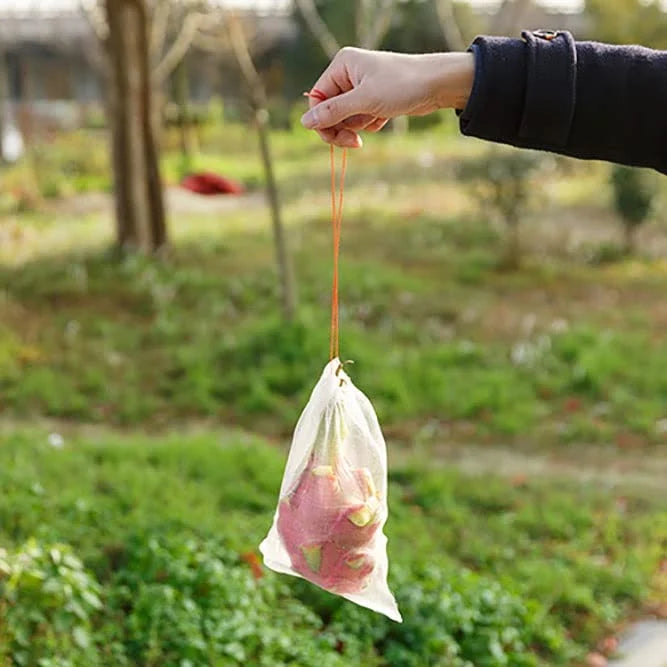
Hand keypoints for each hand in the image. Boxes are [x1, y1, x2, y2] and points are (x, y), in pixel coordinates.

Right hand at [301, 47, 474, 147]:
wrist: (436, 85)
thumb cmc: (401, 86)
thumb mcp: (364, 100)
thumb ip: (333, 112)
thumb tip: (305, 122)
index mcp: (341, 65)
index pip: (317, 99)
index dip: (323, 121)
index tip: (334, 139)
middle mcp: (348, 74)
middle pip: (330, 111)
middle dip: (342, 128)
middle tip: (354, 142)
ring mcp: (361, 87)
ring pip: (346, 118)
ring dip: (359, 126)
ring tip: (377, 118)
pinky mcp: (373, 99)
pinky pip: (361, 120)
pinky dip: (370, 124)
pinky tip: (384, 117)